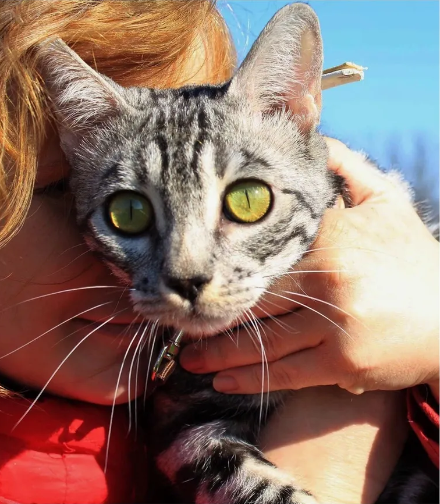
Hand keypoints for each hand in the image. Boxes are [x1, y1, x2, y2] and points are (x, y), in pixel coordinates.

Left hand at [181, 138, 438, 398]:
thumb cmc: (411, 258)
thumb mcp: (384, 201)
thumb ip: (343, 167)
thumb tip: (310, 134)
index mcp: (331, 235)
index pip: (262, 247)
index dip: (224, 260)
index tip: (194, 267)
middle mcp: (329, 278)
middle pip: (254, 296)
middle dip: (213, 309)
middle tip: (176, 316)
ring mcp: (336, 325)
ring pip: (261, 339)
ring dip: (217, 351)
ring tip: (186, 354)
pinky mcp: (343, 365)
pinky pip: (284, 373)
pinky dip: (247, 380)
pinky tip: (219, 381)